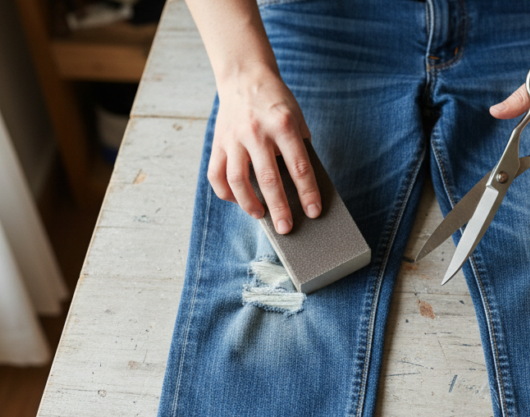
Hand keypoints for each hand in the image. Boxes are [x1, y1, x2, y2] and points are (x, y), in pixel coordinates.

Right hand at [208, 65, 320, 232]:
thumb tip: (301, 188)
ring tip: (261, 216)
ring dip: (249, 203)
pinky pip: (216, 174)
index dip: (307, 192)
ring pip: (237, 180)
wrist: (245, 75)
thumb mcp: (296, 118)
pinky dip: (226, 193)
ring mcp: (234, 137)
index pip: (299, 166)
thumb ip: (299, 148)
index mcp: (283, 124)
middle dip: (279, 207)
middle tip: (287, 228)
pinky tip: (238, 201)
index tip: (313, 212)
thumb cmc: (276, 102)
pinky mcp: (218, 142)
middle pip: (268, 178)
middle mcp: (256, 131)